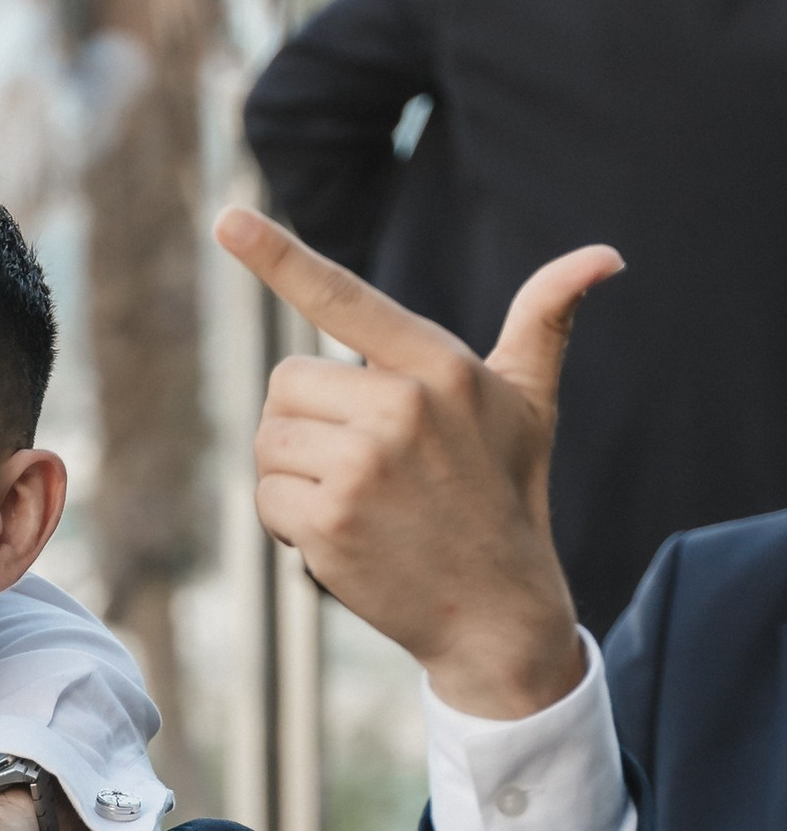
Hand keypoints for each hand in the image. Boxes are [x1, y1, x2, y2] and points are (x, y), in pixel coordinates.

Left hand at [218, 204, 614, 720]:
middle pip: (286, 382)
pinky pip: (265, 496)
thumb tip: (604, 255)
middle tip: (365, 466)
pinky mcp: (331, 521)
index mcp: (439, 364)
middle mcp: (401, 406)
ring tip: (359, 503)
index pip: (345, 299)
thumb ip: (545, 320)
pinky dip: (286, 522)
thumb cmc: (507, 495)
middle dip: (308, 424)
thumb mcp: (531, 402)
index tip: (227, 219)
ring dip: (295, 476)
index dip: (280, 257)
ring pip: (268, 441)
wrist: (499, 611)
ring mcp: (364, 465)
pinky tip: (340, 538)